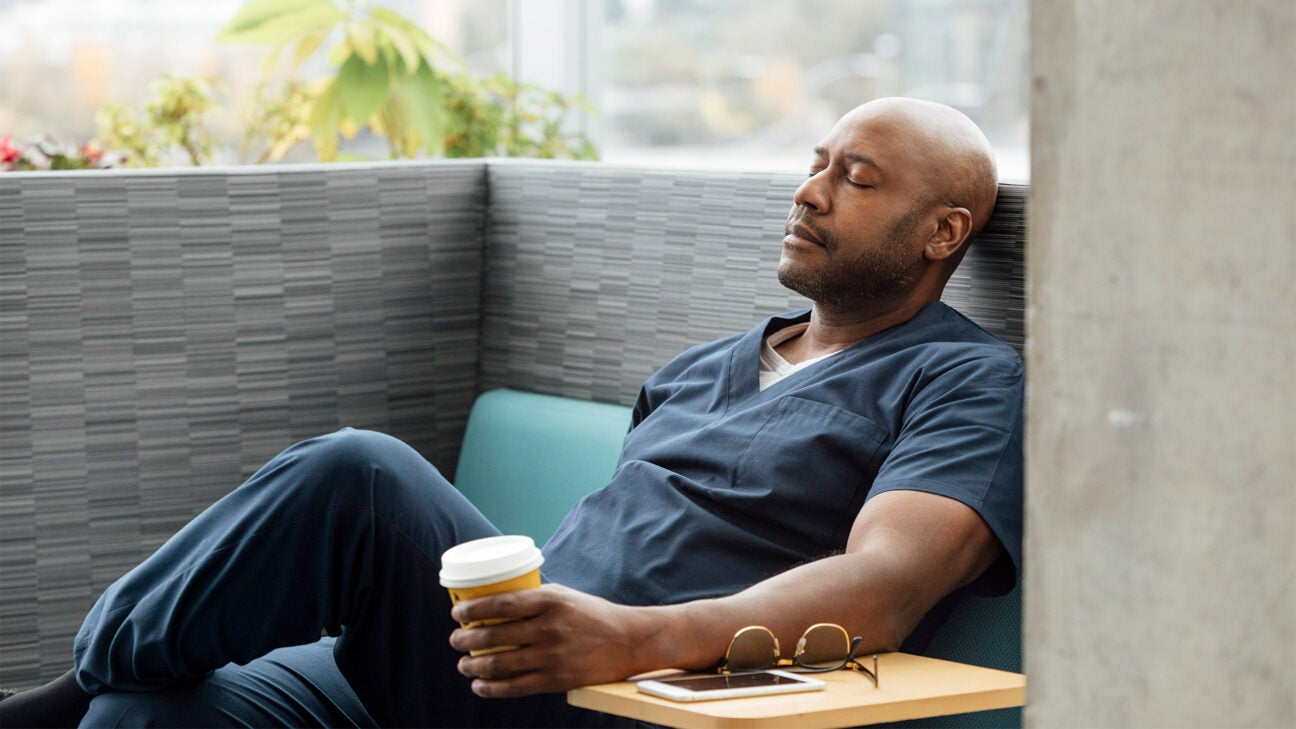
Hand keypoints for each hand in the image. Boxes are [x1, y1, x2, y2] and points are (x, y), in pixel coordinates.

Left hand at [448, 584, 660, 697]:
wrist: (629, 641)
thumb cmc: (594, 614)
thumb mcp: (565, 595)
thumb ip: (535, 598)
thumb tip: (498, 600)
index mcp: (550, 602)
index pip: (501, 604)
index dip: (473, 610)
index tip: (458, 615)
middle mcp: (549, 628)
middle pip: (494, 636)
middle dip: (466, 640)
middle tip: (455, 640)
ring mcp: (552, 657)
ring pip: (500, 664)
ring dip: (473, 666)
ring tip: (463, 664)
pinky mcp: (556, 681)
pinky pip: (515, 687)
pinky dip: (491, 688)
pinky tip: (479, 686)